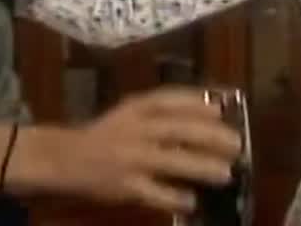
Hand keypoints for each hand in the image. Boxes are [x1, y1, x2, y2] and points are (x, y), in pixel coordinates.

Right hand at [52, 86, 241, 213]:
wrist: (64, 158)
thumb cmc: (105, 135)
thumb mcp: (129, 115)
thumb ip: (159, 114)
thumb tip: (209, 114)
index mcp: (134, 108)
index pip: (168, 100)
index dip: (196, 103)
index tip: (220, 109)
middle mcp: (134, 129)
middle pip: (177, 129)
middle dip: (210, 136)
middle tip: (236, 144)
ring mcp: (129, 158)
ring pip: (171, 161)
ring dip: (201, 167)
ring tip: (225, 174)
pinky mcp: (125, 185)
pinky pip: (155, 193)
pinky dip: (175, 197)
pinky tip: (191, 201)